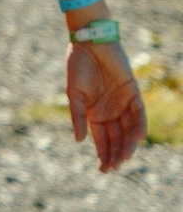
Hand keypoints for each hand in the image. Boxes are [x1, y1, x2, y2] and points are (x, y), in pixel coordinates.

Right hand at [67, 38, 146, 173]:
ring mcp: (123, 103)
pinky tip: (137, 139)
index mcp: (94, 113)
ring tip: (124, 158)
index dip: (103, 154)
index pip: (102, 139)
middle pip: (116, 138)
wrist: (90, 42)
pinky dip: (139, 126)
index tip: (103, 169)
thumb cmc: (78, 65)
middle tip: (114, 168)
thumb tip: (79, 141)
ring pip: (129, 130)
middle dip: (115, 154)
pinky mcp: (134, 93)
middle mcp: (111, 111)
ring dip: (127, 145)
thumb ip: (76, 116)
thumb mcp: (73, 94)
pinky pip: (139, 114)